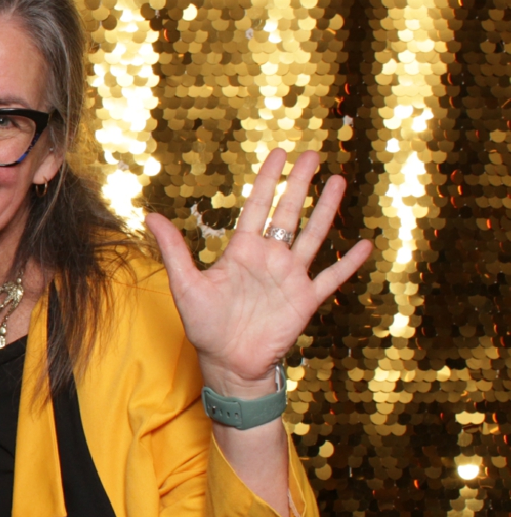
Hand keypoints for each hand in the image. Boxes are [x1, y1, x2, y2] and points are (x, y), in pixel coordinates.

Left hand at [147, 149, 373, 396]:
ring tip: (339, 181)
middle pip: (288, 213)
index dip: (268, 180)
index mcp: (242, 250)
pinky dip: (347, 263)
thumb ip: (174, 249)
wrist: (228, 363)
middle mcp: (269, 258)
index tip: (279, 153)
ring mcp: (290, 277)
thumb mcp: (185, 284)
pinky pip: (331, 278)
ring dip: (326, 210)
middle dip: (300, 183)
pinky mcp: (306, 300)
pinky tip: (364, 244)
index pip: (257, 206)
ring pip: (313, 236)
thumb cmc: (204, 325)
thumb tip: (150, 215)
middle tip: (312, 154)